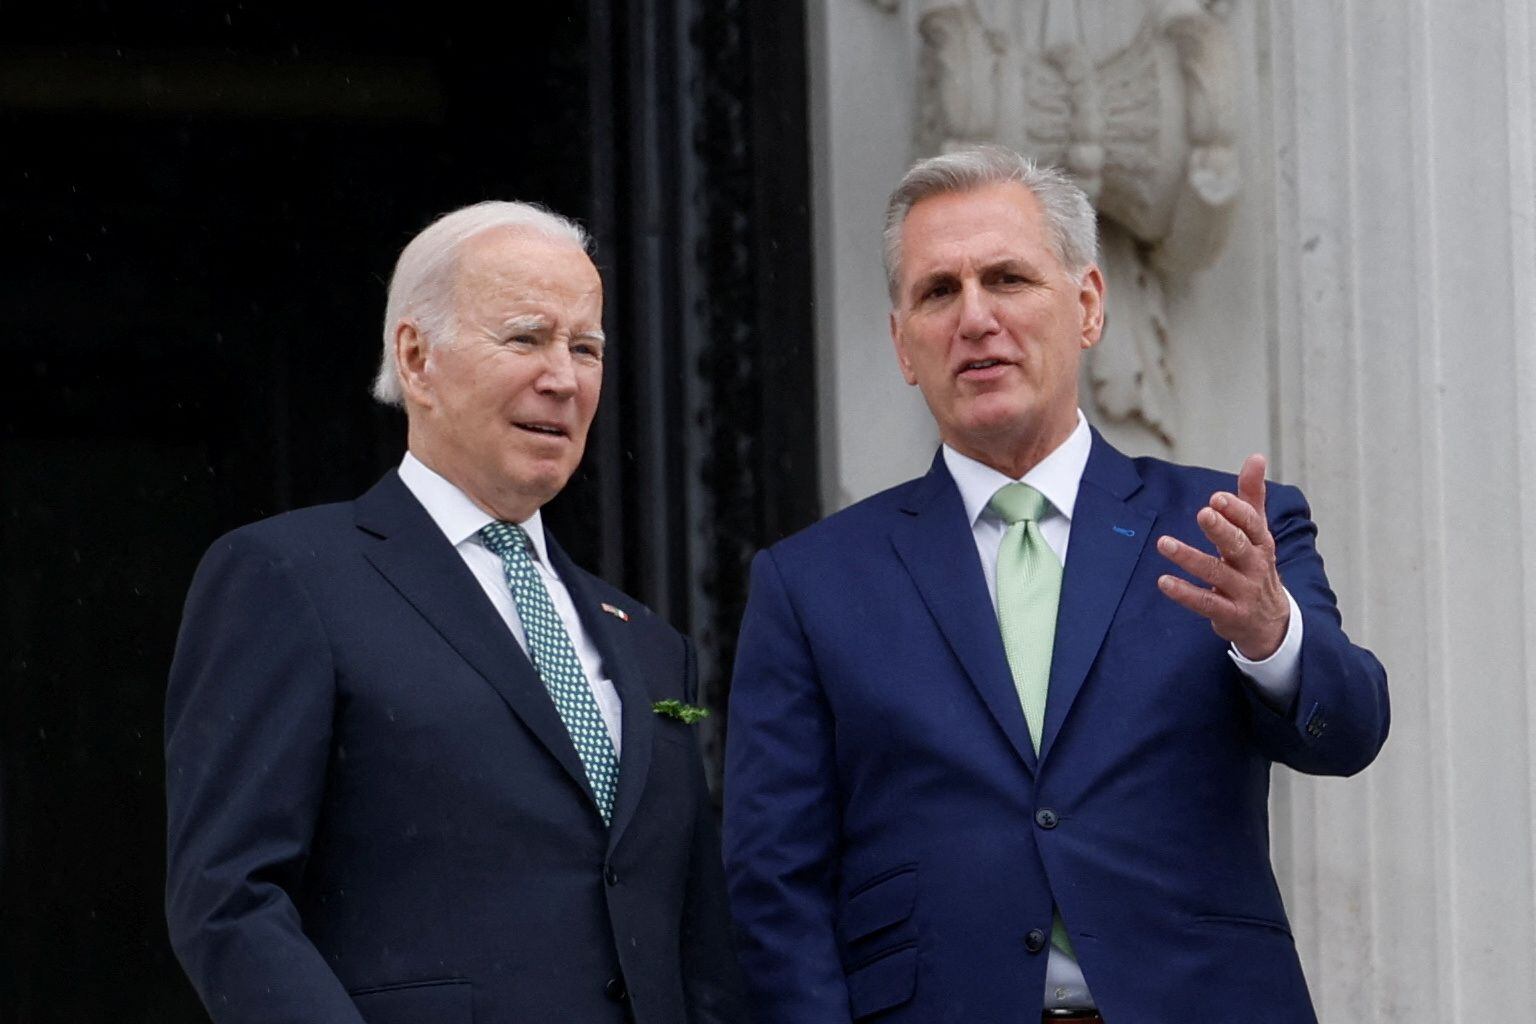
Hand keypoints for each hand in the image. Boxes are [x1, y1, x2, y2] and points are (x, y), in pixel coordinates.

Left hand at [1156, 454, 1289, 659]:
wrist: (1271, 622)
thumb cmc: (1256, 566)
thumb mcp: (1257, 532)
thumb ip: (1251, 497)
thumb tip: (1256, 456)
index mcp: (1261, 542)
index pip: (1253, 524)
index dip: (1237, 511)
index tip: (1217, 497)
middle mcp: (1255, 566)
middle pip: (1238, 546)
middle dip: (1221, 530)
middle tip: (1203, 514)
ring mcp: (1243, 591)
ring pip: (1216, 573)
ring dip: (1190, 558)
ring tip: (1164, 543)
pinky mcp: (1230, 614)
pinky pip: (1205, 603)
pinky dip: (1184, 593)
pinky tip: (1164, 581)